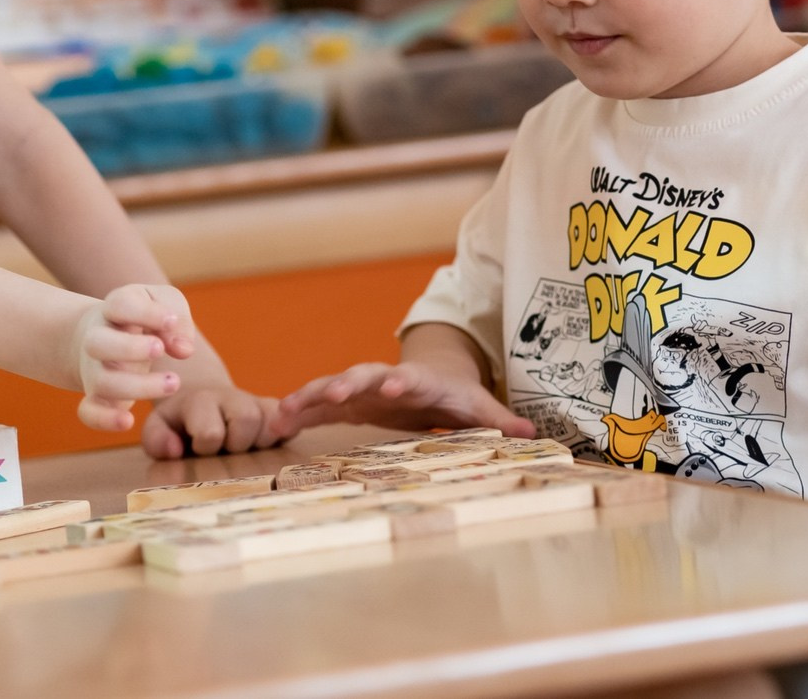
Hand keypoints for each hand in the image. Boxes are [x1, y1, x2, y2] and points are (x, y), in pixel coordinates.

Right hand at [71, 284, 196, 432]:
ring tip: (174, 382)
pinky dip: (103, 420)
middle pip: (98, 343)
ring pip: (102, 381)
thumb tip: (183, 350)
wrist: (109, 333)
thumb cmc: (146, 316)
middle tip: (161, 349)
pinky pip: (87, 412)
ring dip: (138, 386)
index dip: (147, 312)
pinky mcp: (97, 396)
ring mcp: (95, 369)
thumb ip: (179, 321)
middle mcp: (97, 338)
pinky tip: (128, 422)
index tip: (171, 321)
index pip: (121, 305)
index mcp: (114, 308)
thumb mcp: (165, 304)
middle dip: (130, 348)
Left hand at [143, 384, 286, 457]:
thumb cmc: (178, 424)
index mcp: (200, 401)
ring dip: (259, 443)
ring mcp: (256, 402)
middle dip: (237, 443)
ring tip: (242, 447)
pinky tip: (264, 442)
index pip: (211, 432)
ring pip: (273, 424)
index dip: (206, 447)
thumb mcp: (158, 429)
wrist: (202, 403)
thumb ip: (157, 440)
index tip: (198, 447)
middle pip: (248, 420)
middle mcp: (231, 397)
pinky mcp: (275, 409)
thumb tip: (175, 449)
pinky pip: (292, 424)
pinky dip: (283, 435)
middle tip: (225, 448)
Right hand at [276, 361, 534, 437]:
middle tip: (333, 394)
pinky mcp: (346, 401)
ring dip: (310, 397)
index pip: (410, 377)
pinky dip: (298, 411)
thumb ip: (500, 420)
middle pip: (363, 376)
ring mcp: (361, 388)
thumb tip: (531, 433)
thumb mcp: (479, 406)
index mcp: (418, 380)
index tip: (394, 385)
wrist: (432, 374)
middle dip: (347, 384)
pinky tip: (276, 423)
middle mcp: (384, 379)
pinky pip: (317, 405)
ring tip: (284, 412)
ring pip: (331, 387)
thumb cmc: (457, 393)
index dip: (402, 380)